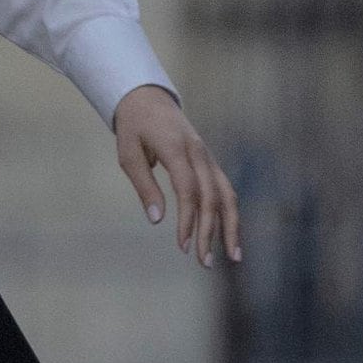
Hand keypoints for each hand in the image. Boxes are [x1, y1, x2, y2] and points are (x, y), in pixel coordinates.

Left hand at [114, 84, 239, 267]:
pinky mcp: (211, 163)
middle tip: (203, 262)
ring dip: (231, 227)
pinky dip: (230, 214)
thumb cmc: (134, 128)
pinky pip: (226, 191)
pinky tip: (230, 237)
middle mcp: (199, 154)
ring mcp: (209, 158)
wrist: (149, 99)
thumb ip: (144, 185)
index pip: (189, 190)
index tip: (183, 246)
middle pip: (212, 197)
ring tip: (233, 257)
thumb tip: (157, 219)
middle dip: (210, 232)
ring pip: (227, 195)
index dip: (188, 219)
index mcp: (177, 149)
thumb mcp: (128, 154)